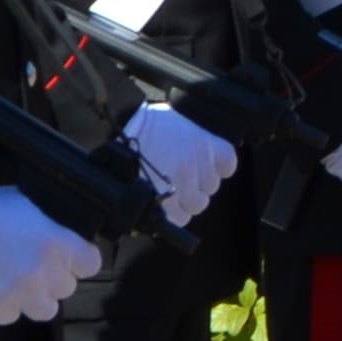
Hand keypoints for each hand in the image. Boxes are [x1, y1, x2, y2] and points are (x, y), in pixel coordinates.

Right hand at [0, 186, 103, 324]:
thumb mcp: (30, 207)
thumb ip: (53, 230)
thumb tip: (67, 240)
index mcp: (56, 244)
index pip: (90, 264)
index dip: (79, 260)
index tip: (70, 259)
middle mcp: (43, 273)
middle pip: (66, 287)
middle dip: (52, 277)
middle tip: (31, 264)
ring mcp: (19, 295)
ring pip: (45, 309)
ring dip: (34, 297)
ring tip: (15, 280)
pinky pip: (11, 316)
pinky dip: (3, 305)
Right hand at [121, 101, 239, 228]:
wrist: (115, 130)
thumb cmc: (141, 123)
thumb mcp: (176, 121)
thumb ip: (191, 141)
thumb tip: (194, 156)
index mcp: (205, 142)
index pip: (227, 165)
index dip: (213, 169)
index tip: (200, 168)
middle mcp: (198, 165)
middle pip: (209, 188)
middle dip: (194, 185)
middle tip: (173, 177)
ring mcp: (183, 185)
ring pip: (196, 206)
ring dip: (183, 202)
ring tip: (163, 190)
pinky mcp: (166, 204)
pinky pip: (179, 219)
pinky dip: (170, 214)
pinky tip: (157, 202)